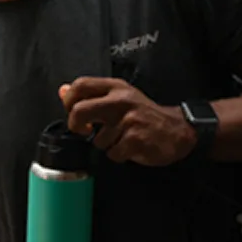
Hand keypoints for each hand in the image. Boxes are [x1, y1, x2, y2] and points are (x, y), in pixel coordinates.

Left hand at [59, 78, 197, 165]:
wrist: (178, 129)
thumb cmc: (145, 114)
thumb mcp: (119, 97)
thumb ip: (91, 95)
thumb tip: (63, 90)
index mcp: (115, 87)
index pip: (80, 85)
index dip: (69, 100)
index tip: (73, 112)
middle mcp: (121, 100)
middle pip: (79, 111)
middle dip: (76, 126)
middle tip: (83, 131)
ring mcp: (128, 120)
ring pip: (98, 140)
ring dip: (107, 145)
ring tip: (122, 138)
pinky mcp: (135, 139)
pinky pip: (113, 153)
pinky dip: (119, 155)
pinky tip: (130, 148)